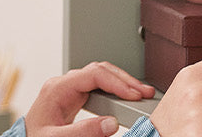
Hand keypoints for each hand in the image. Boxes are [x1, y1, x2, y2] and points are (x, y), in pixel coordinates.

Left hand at [24, 61, 156, 136]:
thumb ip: (83, 131)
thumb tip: (111, 123)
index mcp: (57, 88)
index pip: (93, 75)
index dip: (116, 83)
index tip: (133, 94)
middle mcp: (63, 84)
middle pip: (100, 71)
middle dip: (124, 80)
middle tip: (144, 93)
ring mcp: (69, 89)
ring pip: (100, 76)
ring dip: (121, 83)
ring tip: (140, 94)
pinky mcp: (74, 97)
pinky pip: (98, 86)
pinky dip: (114, 90)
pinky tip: (125, 97)